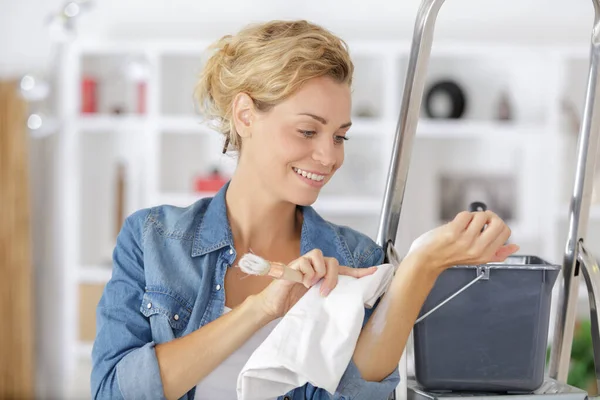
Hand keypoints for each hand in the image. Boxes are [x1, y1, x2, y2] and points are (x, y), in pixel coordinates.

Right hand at [254, 249, 377, 319]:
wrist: (272, 307)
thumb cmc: (293, 305)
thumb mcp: (317, 304)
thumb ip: (331, 299)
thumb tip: (351, 305)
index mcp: (323, 277)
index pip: (344, 270)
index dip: (359, 271)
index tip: (374, 272)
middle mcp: (315, 268)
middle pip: (333, 261)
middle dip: (333, 276)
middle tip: (325, 292)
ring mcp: (304, 265)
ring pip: (320, 256)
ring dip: (319, 272)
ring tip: (312, 286)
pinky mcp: (292, 266)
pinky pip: (305, 261)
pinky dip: (307, 273)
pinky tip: (302, 284)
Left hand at [407, 210, 519, 273]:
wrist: (426, 260)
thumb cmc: (449, 257)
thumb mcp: (478, 258)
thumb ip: (498, 253)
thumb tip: (515, 247)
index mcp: (486, 255)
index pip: (506, 232)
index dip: (497, 223)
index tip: (488, 225)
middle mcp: (478, 249)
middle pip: (498, 222)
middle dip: (489, 216)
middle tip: (478, 221)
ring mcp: (466, 240)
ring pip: (481, 215)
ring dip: (472, 216)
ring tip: (464, 225)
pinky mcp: (454, 232)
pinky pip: (466, 214)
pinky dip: (461, 216)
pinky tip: (456, 224)